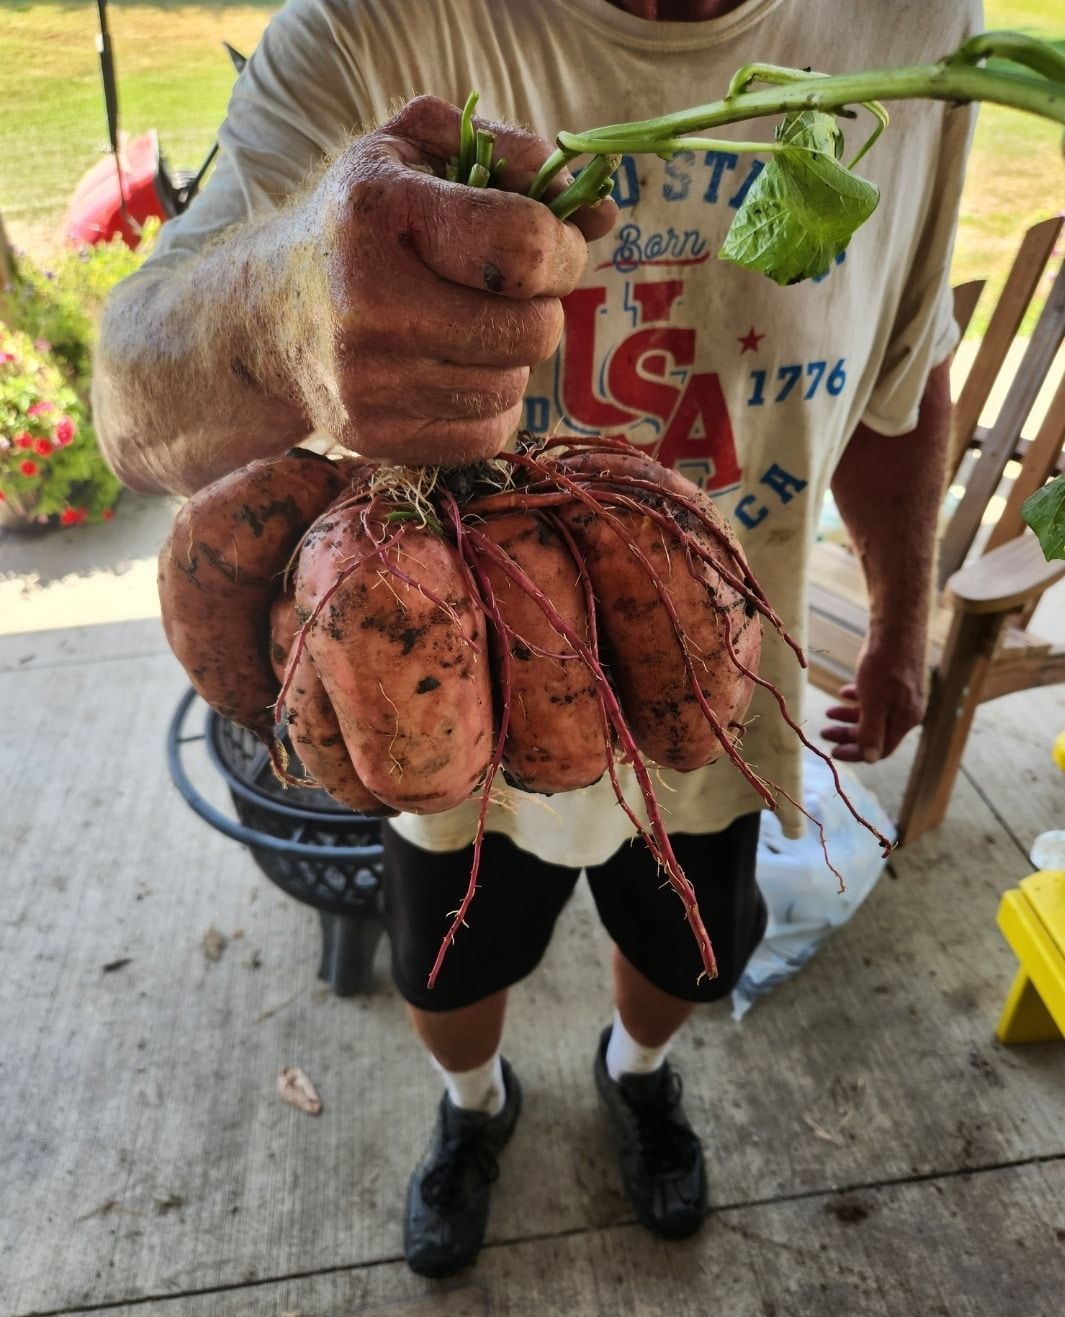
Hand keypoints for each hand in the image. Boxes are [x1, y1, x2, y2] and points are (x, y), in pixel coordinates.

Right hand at [294, 96, 616, 464]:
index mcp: (381, 212)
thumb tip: (600, 213)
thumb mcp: (414, 149)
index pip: (525, 247)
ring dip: (511, 358)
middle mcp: (369, 303)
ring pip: (513, 386)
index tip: (552, 247)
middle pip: (532, 331)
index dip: (562, 250)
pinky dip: (489, 406)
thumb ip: (509, 153)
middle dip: (541, 308)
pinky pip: (488, 435)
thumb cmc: (360, 222)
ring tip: (468, 328)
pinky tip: (453, 372)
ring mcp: (369, 380)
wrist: (265, 316)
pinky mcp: (373, 436)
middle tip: (509, 292)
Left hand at [820, 638, 927, 762]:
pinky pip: (877, 697)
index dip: (856, 753)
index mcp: (905, 720)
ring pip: (874, 714)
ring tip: (829, 711)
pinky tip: (844, 692)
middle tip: (824, 732)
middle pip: (876, 733)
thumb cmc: (884, 664)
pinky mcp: (897, 679)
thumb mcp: (874, 701)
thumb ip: (872, 731)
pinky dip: (859, 699)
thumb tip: (870, 759)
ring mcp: (903, 694)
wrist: (896, 626)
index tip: (832, 751)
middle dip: (848, 735)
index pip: (880, 750)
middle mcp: (907, 710)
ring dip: (850, 716)